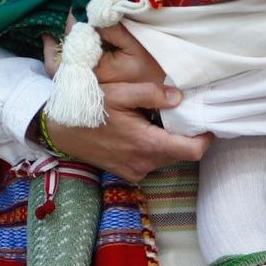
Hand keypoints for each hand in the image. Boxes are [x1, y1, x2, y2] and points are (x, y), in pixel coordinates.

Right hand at [35, 23, 207, 181]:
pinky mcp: (126, 173)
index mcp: (147, 145)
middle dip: (185, 136)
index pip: (192, 151)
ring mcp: (134, 171)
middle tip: (183, 114)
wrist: (58, 129)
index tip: (208, 123)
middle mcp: (144, 164)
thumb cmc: (89, 108)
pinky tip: (141, 131)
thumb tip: (179, 98)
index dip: (205, 138)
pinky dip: (153, 148)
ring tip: (158, 120)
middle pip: (180, 154)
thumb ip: (152, 94)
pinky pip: (150, 161)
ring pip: (165, 158)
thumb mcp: (121, 93)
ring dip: (167, 141)